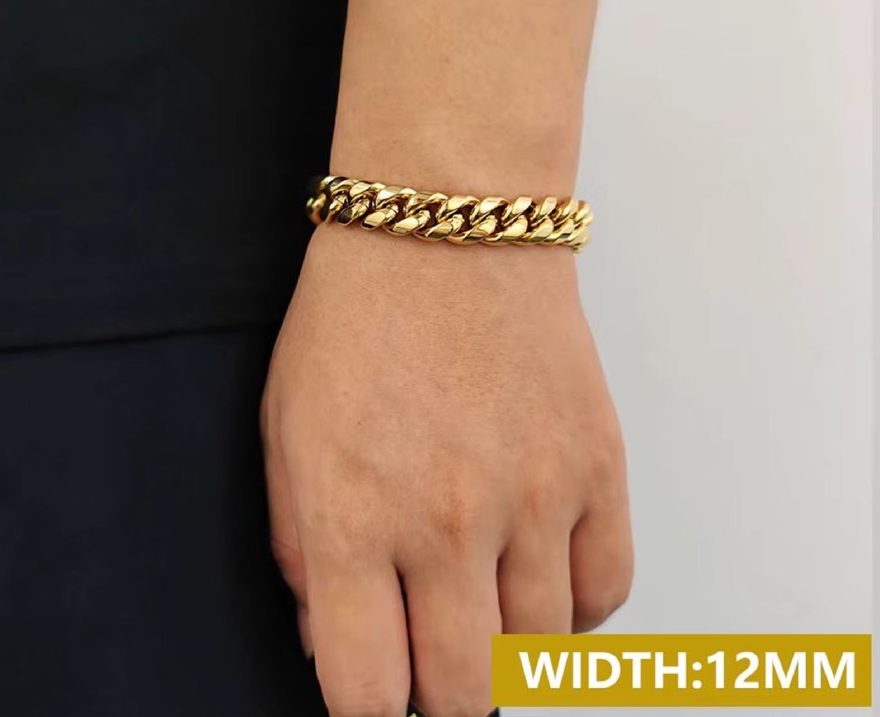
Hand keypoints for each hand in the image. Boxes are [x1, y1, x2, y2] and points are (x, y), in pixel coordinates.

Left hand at [261, 223, 632, 716]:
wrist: (449, 224)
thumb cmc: (357, 317)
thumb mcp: (286, 429)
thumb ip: (299, 548)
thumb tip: (330, 640)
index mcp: (352, 516)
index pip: (367, 693)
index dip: (368, 716)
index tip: (376, 700)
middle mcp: (447, 522)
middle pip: (465, 694)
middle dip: (442, 697)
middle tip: (432, 659)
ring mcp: (535, 496)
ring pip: (537, 654)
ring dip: (505, 647)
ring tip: (481, 600)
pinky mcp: (598, 466)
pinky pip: (605, 593)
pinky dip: (571, 607)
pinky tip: (539, 573)